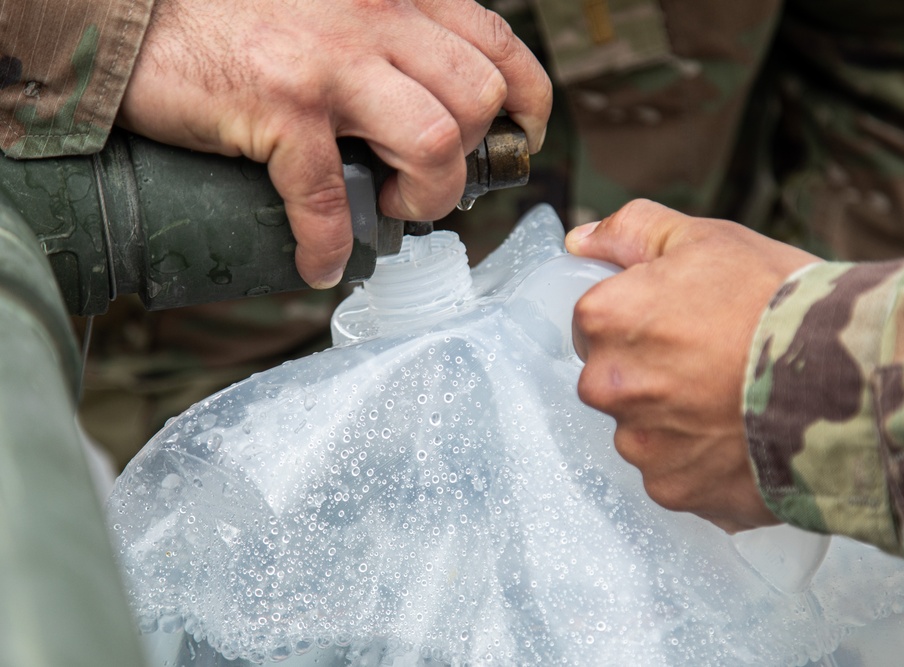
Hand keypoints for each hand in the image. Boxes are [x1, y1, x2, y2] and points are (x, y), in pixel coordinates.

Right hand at [118, 0, 551, 287]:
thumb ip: (387, 40)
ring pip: (433, 144)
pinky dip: (328, 245)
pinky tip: (319, 264)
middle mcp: (376, 17)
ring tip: (387, 208)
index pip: (500, 46)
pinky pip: (329, 197)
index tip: (514, 139)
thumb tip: (432, 108)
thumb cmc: (237, 16)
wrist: (135, 9)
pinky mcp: (279, 106)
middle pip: (476, 104)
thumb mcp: (335, 8)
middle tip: (425, 182)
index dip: (526, 103)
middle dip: (466, 161)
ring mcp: (331, 61)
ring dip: (423, 198)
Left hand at [565, 200, 817, 531]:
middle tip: (715, 363)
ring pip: (645, 431)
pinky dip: (703, 463)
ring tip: (736, 403)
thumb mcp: (706, 239)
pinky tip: (743, 439)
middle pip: (614, 380)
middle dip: (653, 374)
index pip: (595, 324)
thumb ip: (632, 232)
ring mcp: (640, 444)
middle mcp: (608, 385)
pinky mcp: (674, 490)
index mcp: (605, 319)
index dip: (641, 321)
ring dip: (677, 422)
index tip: (681, 324)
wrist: (850, 375)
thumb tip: (579, 241)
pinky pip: (677, 474)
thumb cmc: (778, 300)